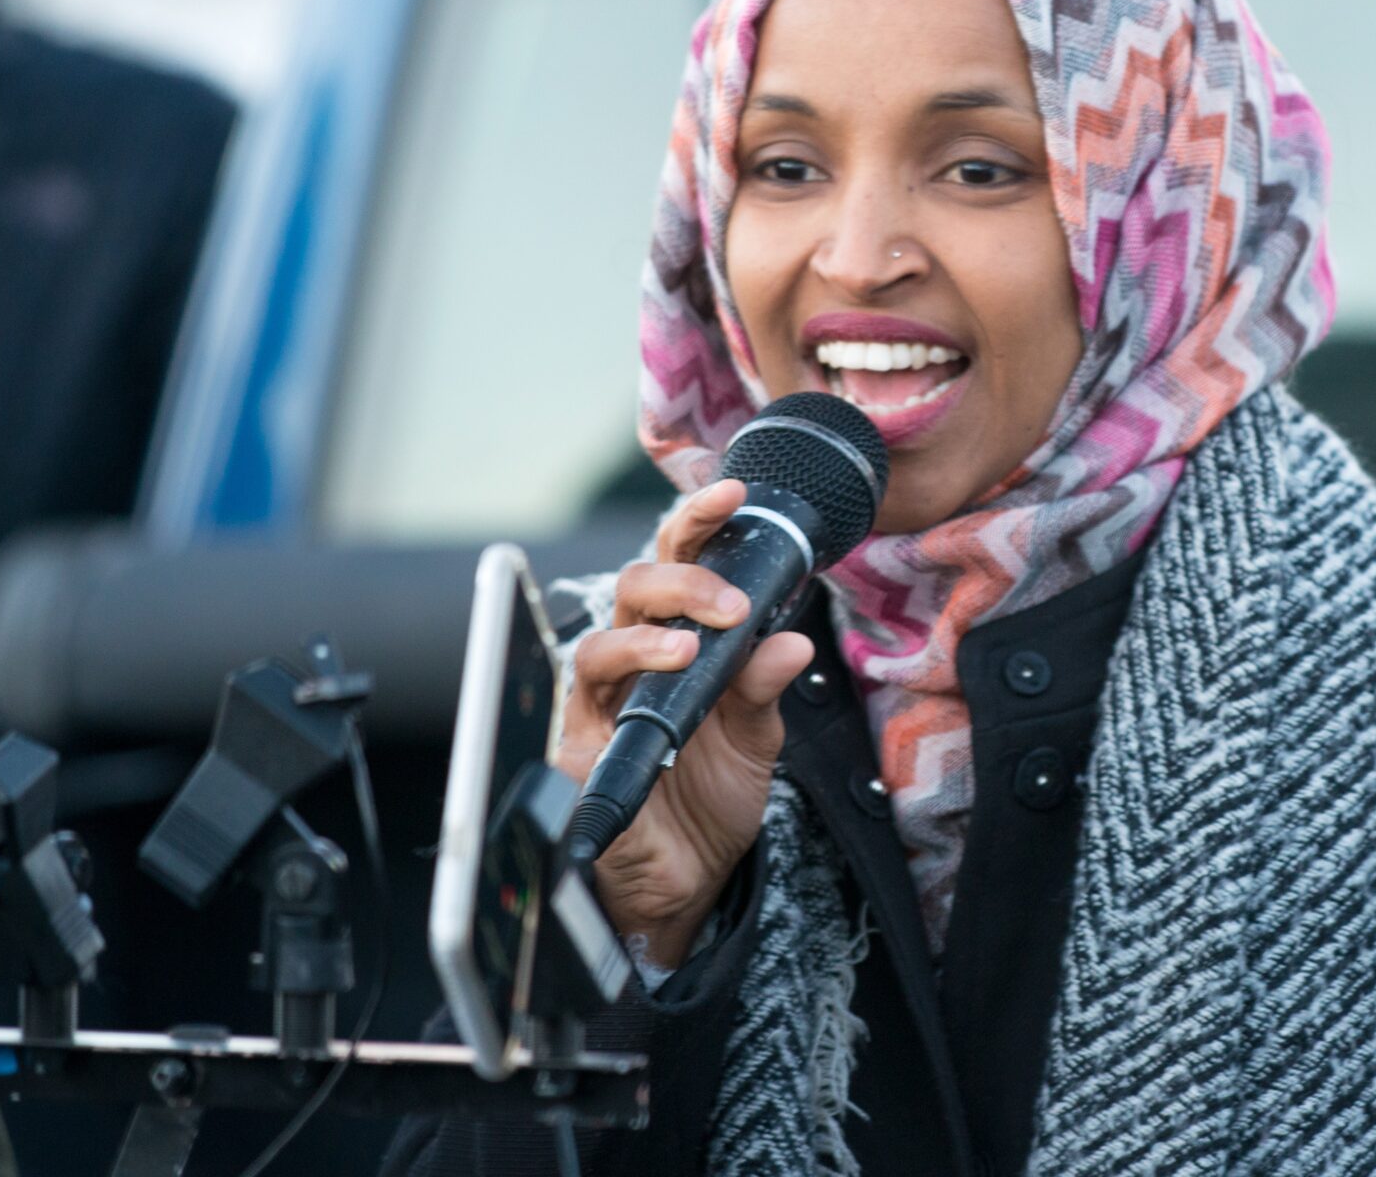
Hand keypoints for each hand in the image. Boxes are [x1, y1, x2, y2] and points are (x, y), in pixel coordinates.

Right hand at [555, 480, 814, 967]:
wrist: (686, 884)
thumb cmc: (708, 800)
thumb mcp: (755, 739)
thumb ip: (765, 688)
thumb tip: (793, 643)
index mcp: (677, 643)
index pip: (680, 567)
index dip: (699, 523)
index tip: (733, 492)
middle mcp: (633, 663)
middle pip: (634, 589)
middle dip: (681, 580)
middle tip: (732, 603)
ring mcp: (601, 704)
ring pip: (601, 640)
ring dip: (649, 634)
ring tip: (695, 646)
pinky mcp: (582, 748)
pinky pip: (585, 706)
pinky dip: (621, 686)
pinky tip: (660, 683)